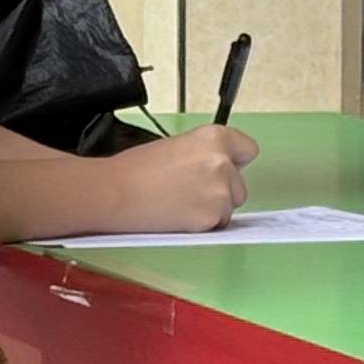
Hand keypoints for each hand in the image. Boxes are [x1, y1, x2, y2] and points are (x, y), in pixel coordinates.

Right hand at [107, 125, 255, 232]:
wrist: (115, 192)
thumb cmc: (136, 169)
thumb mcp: (177, 145)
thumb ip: (205, 154)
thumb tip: (220, 166)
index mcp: (215, 138)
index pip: (248, 150)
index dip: (234, 162)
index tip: (223, 168)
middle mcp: (223, 163)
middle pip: (240, 185)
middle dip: (221, 191)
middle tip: (189, 190)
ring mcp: (220, 192)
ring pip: (229, 207)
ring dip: (212, 209)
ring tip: (180, 202)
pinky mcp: (211, 218)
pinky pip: (217, 225)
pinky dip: (202, 224)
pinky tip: (178, 215)